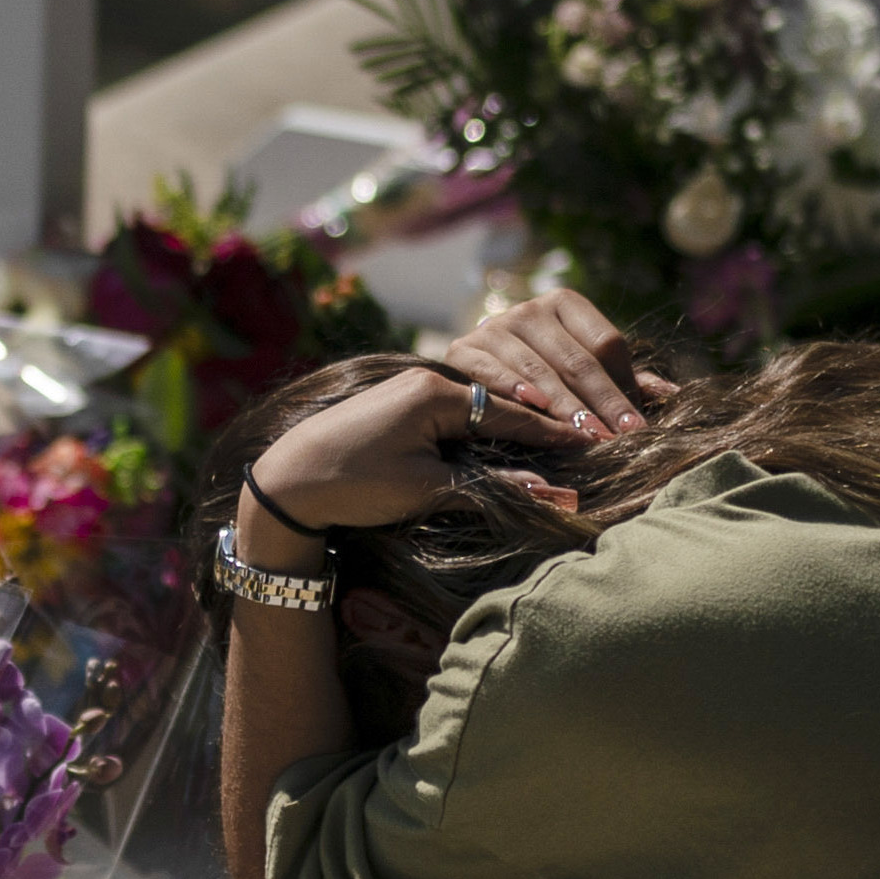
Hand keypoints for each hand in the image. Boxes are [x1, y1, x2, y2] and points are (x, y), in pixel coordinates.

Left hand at [233, 363, 586, 551]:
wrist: (285, 480)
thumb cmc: (353, 485)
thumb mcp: (427, 490)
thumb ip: (493, 489)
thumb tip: (556, 497)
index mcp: (437, 393)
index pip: (513, 414)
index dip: (555, 433)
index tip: (595, 444)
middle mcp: (428, 381)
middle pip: (500, 404)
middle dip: (542, 425)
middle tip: (589, 441)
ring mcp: (412, 389)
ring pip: (479, 408)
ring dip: (513, 427)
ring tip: (558, 442)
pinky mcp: (399, 404)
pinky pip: (457, 412)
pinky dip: (484, 429)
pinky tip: (505, 443)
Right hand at [426, 288, 655, 439]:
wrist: (466, 376)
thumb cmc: (537, 376)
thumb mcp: (580, 372)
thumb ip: (621, 381)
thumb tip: (673, 394)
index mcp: (564, 304)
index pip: (605, 343)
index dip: (624, 386)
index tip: (638, 426)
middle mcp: (529, 309)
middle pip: (576, 359)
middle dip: (601, 403)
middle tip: (619, 438)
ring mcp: (494, 327)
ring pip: (539, 371)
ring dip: (565, 407)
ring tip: (586, 437)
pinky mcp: (462, 350)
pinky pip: (492, 372)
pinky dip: (513, 390)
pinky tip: (534, 411)